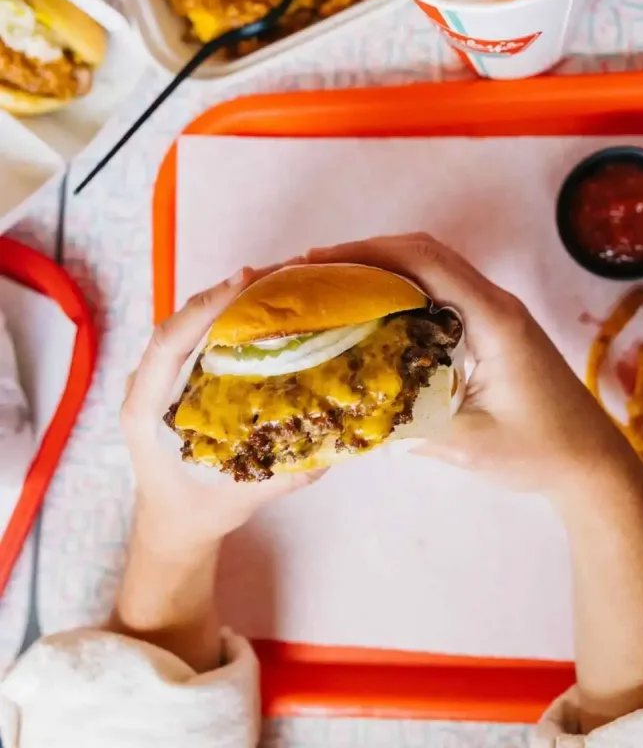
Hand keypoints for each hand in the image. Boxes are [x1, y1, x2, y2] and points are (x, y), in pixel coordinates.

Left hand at [121, 267, 320, 552]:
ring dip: (230, 300)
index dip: (205, 308)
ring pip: (190, 323)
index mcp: (146, 409)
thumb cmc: (197, 512)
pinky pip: (198, 336)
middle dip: (227, 293)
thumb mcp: (241, 498)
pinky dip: (229, 317)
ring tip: (278, 282)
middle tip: (279, 273)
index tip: (244, 281)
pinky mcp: (177, 379)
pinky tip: (265, 310)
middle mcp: (148, 385)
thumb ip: (283, 476)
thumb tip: (337, 447)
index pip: (170, 342)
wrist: (171, 527)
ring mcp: (160, 379)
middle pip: (182, 321)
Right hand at [309, 233, 632, 497]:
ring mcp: (497, 313)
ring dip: (383, 267)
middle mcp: (496, 304)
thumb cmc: (542, 452)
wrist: (593, 461)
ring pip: (434, 268)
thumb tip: (352, 416)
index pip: (427, 263)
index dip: (370, 254)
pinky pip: (442, 291)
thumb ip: (413, 427)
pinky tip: (370, 310)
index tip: (320, 261)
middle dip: (366, 253)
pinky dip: (402, 288)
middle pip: (426, 253)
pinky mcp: (494, 328)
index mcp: (494, 320)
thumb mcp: (471, 445)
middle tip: (312, 270)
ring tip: (331, 284)